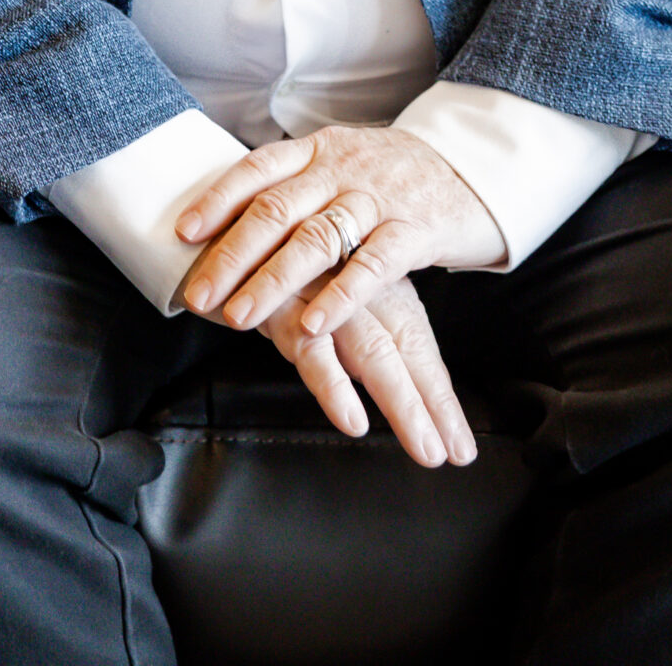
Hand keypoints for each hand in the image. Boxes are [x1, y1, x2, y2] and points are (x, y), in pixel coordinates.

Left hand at [176, 122, 502, 344]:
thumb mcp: (341, 166)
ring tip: (240, 317)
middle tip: (198, 294)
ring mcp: (379, 198)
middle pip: (278, 209)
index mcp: (319, 151)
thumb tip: (227, 225)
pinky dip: (339, 296)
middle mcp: (343, 169)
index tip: (183, 232)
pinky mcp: (416, 230)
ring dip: (274, 280)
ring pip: (318, 238)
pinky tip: (312, 324)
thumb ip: (295, 189)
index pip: (259, 168)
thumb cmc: (393, 178)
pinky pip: (373, 265)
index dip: (218, 198)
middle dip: (233, 253)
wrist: (473, 169)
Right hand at [255, 271, 477, 468]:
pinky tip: (350, 417)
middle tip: (452, 455)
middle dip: (431, 406)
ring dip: (402, 404)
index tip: (460, 449)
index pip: (415, 341)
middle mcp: (353, 285)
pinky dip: (334, 385)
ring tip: (423, 447)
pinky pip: (312, 350)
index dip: (438, 395)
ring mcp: (320, 294)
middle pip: (405, 348)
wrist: (210, 216)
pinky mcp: (280, 304)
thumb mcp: (320, 284)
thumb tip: (378, 377)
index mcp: (369, 279)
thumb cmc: (270, 253)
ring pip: (374, 351)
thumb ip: (348, 322)